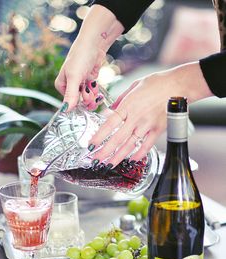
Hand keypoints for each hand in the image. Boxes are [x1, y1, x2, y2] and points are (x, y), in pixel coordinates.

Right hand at [55, 38, 105, 109]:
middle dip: (87, 99)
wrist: (94, 45)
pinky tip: (96, 85)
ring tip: (93, 86)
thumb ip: (71, 95)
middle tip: (90, 94)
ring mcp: (80, 84)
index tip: (84, 100)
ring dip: (93, 95)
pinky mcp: (89, 82)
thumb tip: (66, 110)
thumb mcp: (74, 77)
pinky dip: (96, 91)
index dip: (78, 103)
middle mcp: (70, 86)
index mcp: (62, 85)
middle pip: (80, 101)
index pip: (69, 102)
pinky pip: (93, 93)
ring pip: (88, 98)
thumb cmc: (80, 56)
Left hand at [88, 62, 212, 166]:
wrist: (179, 85)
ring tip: (109, 165)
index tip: (91, 144)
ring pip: (130, 145)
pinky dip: (139, 154)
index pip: (109, 124)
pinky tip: (132, 160)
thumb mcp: (134, 86)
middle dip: (105, 151)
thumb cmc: (157, 83)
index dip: (99, 136)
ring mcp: (148, 125)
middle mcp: (136, 117)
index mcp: (128, 105)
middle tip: (96, 159)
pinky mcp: (158, 130)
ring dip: (118, 157)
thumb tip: (111, 110)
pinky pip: (147, 146)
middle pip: (117, 138)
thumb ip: (121, 100)